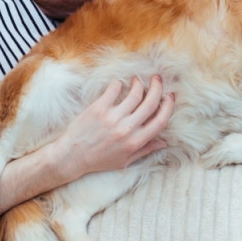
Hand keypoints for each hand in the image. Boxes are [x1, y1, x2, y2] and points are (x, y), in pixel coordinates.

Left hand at [54, 76, 174, 180]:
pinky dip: (119, 84)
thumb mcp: (125, 160)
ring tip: (137, 80)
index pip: (161, 121)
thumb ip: (146, 149)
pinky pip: (114, 89)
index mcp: (135, 142)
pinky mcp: (98, 108)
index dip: (168, 106)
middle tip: (157, 79)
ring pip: (134, 93)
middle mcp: (126, 129)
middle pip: (150, 102)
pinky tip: (119, 84)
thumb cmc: (99, 160)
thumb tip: (165, 141)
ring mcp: (112, 117)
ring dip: (139, 83)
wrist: (72, 156)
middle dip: (157, 87)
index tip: (170, 96)